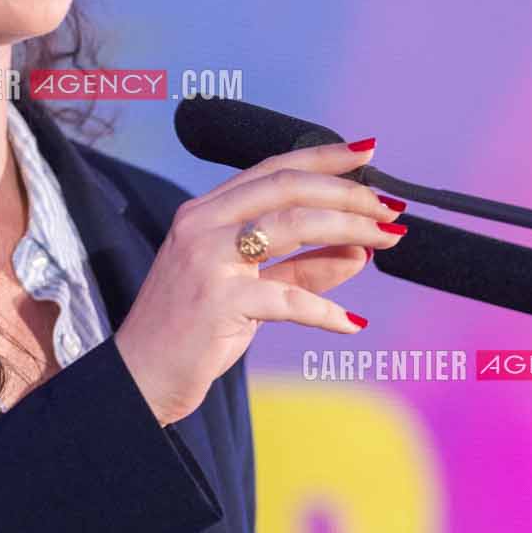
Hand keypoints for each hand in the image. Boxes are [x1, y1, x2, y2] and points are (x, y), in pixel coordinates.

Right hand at [113, 142, 403, 425]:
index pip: (273, 170)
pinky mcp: (218, 302)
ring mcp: (208, 260)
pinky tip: (351, 323)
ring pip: (293, 227)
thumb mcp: (252, 290)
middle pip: (289, 189)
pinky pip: (288, 298)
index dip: (324, 158)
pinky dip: (326, 310)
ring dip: (350, 230)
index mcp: (206, 212)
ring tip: (386, 241)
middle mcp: (203, 224)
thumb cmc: (193, 331)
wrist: (141, 378)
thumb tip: (359, 251)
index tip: (367, 154)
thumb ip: (302, 268)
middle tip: (390, 208)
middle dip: (348, 194)